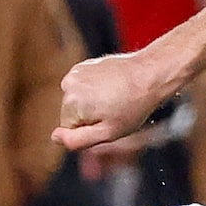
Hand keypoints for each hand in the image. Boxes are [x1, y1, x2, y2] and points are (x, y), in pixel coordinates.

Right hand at [56, 51, 175, 150]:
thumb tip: (54, 137)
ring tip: (115, 98)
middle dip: (90, 117)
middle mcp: (68, 85)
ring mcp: (76, 73)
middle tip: (114, 111)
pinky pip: (83, 87)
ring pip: (77, 101)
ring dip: (93, 103)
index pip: (69, 130)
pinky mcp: (84, 65)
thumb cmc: (134, 105)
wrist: (150, 73)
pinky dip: (95, 89)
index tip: (108, 122)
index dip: (90, 131)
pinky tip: (113, 88)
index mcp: (72, 104)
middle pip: (71, 114)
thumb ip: (77, 140)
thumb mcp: (108, 133)